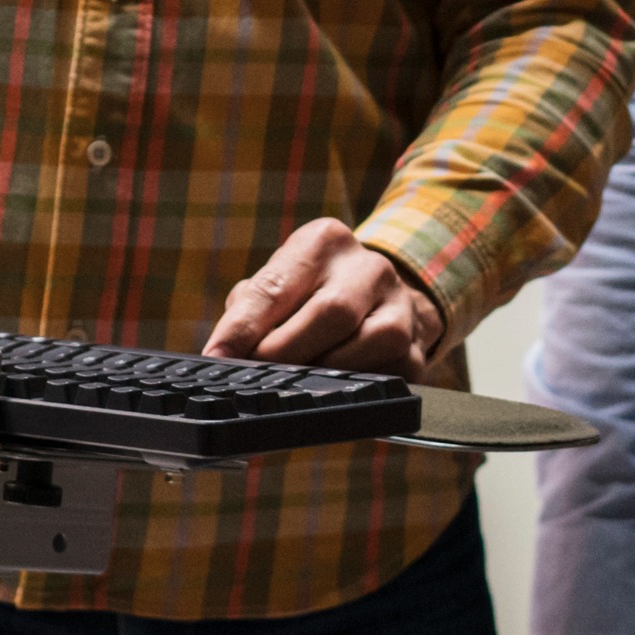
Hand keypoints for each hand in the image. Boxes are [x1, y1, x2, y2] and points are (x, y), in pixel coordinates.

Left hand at [204, 218, 443, 378]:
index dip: (244, 326)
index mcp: (324, 242)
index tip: (217, 356)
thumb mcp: (280, 283)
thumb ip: (251, 310)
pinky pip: (388, 375)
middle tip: (255, 376)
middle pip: (332, 312)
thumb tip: (224, 353)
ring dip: (324, 372)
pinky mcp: (417, 349)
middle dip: (286, 351)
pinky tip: (331, 393)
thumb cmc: (310, 294)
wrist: (380, 300)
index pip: (279, 284)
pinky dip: (354, 389)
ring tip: (292, 385)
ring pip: (370, 343)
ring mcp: (401, 307)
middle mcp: (370, 267)